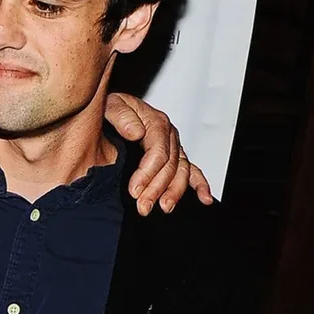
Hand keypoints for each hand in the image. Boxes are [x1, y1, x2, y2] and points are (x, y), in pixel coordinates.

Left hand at [105, 92, 214, 215]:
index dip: (147, 173)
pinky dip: (200, 184)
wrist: (109, 110)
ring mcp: (173, 145)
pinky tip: (204, 198)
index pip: (158, 152)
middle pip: (170, 166)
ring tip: (164, 207)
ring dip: (174, 192)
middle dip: (157, 189)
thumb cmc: (109, 107)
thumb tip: (136, 132)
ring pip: (181, 171)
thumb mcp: (110, 105)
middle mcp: (168, 134)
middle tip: (143, 206)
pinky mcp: (174, 155)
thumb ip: (121, 116)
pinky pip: (191, 170)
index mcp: (155, 122)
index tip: (134, 190)